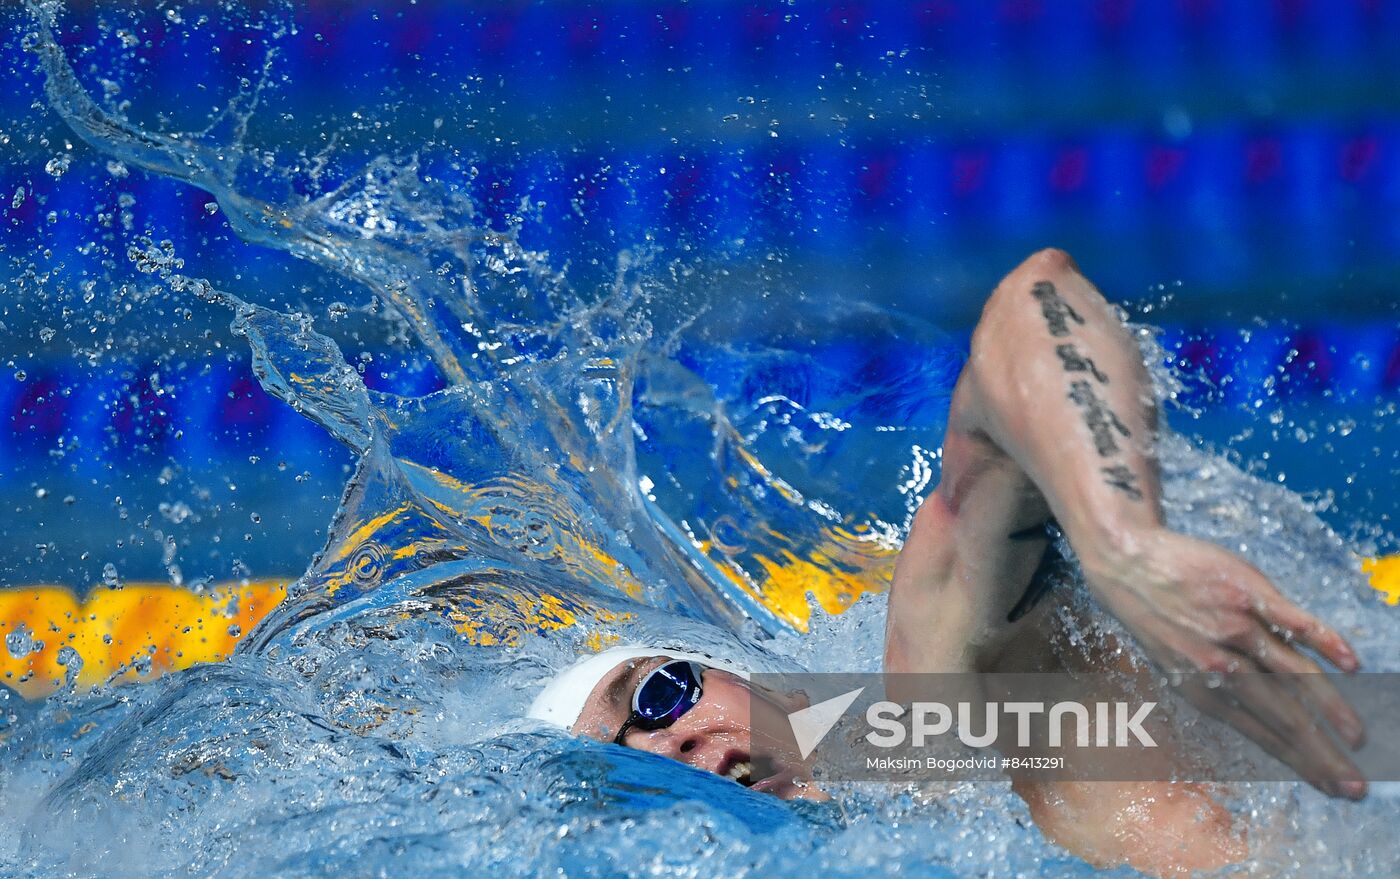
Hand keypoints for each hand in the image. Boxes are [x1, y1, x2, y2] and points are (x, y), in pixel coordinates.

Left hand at [1078, 526, 1365, 798]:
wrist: (1123, 561)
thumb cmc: (1156, 617)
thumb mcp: (1177, 664)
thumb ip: (1225, 687)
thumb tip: (1273, 714)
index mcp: (1203, 690)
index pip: (1264, 735)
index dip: (1301, 763)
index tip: (1333, 786)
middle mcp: (1221, 665)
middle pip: (1283, 716)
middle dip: (1322, 755)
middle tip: (1356, 785)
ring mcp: (1235, 627)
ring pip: (1293, 675)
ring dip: (1330, 709)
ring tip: (1358, 737)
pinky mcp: (1246, 592)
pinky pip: (1291, 620)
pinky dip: (1323, 641)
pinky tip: (1350, 665)